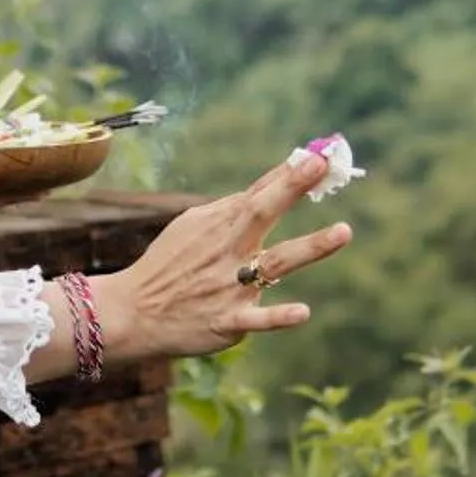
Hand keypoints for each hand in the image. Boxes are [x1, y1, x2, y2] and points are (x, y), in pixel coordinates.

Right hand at [99, 148, 354, 362]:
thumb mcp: (193, 226)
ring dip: (309, 247)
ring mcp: (227, 286)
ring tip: (344, 231)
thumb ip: (233, 209)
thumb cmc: (170, 265)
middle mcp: (226, 250)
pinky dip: (278, 316)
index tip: (320, 154)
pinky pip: (256, 320)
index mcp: (218, 224)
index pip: (258, 193)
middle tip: (322, 166)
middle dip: (291, 188)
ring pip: (274, 264)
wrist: (131, 312)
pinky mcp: (226, 322)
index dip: (290, 173)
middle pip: (261, 213)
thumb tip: (276, 181)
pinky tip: (303, 312)